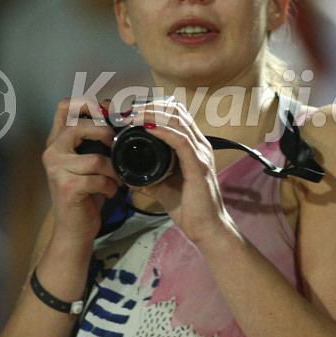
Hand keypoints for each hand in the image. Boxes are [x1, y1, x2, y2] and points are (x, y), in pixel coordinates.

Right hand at [42, 97, 121, 245]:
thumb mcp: (88, 159)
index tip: (107, 114)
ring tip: (117, 178)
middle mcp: (52, 151)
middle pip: (79, 126)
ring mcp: (57, 169)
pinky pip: (98, 179)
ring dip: (114, 170)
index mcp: (58, 139)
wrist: (74, 227)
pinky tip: (111, 191)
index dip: (87, 103)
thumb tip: (116, 113)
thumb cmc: (86, 191)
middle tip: (114, 146)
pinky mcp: (67, 187)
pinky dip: (111, 186)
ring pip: (95, 159)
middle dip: (105, 133)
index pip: (64, 106)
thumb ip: (94, 138)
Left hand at [128, 101, 235, 244]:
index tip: (134, 112)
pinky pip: (181, 141)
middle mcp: (200, 146)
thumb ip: (149, 178)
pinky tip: (149, 128)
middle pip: (177, 112)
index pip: (177, 116)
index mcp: (194, 147)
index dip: (156, 108)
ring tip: (135, 116)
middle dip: (152, 107)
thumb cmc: (190, 208)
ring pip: (178, 121)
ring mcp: (201, 154)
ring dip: (154, 115)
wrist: (207, 228)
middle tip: (130, 111)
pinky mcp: (198, 166)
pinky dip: (164, 131)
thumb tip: (128, 175)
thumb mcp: (164, 188)